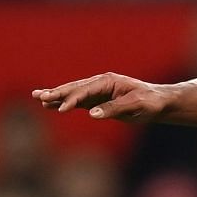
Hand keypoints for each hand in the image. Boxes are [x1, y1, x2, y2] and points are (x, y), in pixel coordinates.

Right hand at [31, 74, 171, 120]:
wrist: (159, 102)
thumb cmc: (151, 103)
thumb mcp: (136, 106)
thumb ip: (115, 109)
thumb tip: (93, 114)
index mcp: (109, 81)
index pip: (86, 91)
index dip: (72, 99)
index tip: (61, 109)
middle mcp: (101, 84)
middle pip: (75, 88)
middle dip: (57, 93)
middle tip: (38, 96)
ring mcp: (98, 91)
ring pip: (74, 93)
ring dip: (56, 96)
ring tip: (37, 97)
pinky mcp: (98, 100)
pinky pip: (78, 101)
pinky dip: (65, 102)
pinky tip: (51, 104)